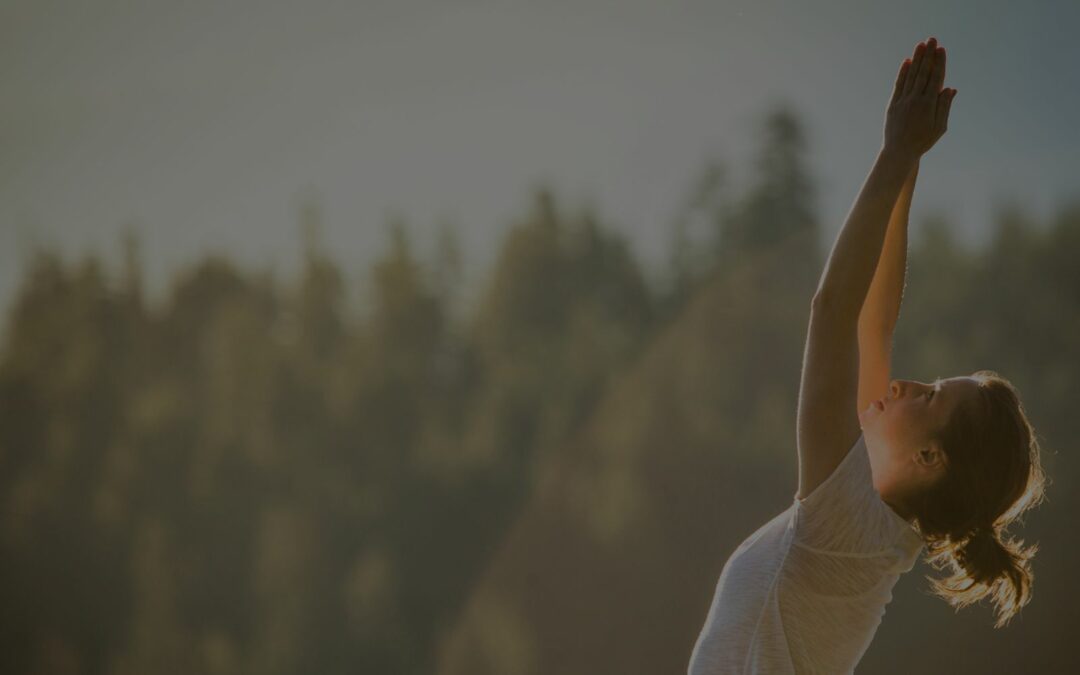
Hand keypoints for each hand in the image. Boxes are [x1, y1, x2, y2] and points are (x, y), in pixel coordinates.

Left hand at [883, 37, 956, 157]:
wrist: (899, 152)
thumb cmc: (923, 141)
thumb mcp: (939, 127)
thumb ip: (944, 106)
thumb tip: (950, 88)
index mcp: (929, 104)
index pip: (935, 78)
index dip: (939, 62)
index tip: (941, 49)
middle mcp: (915, 100)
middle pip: (923, 73)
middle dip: (928, 55)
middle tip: (932, 39)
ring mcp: (902, 101)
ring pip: (911, 76)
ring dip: (916, 59)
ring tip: (920, 45)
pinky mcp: (892, 104)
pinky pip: (898, 85)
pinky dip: (902, 73)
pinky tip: (906, 62)